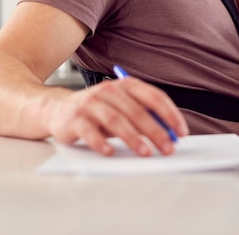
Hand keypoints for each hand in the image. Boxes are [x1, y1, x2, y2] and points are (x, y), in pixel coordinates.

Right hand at [47, 77, 188, 155]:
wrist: (57, 110)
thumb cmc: (98, 111)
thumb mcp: (122, 108)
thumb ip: (143, 115)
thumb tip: (169, 132)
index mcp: (125, 85)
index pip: (154, 97)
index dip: (170, 115)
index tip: (181, 132)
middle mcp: (108, 91)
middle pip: (137, 111)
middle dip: (156, 131)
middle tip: (168, 148)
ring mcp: (90, 104)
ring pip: (116, 120)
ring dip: (133, 138)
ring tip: (145, 153)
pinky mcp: (74, 119)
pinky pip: (90, 132)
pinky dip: (100, 142)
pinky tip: (110, 152)